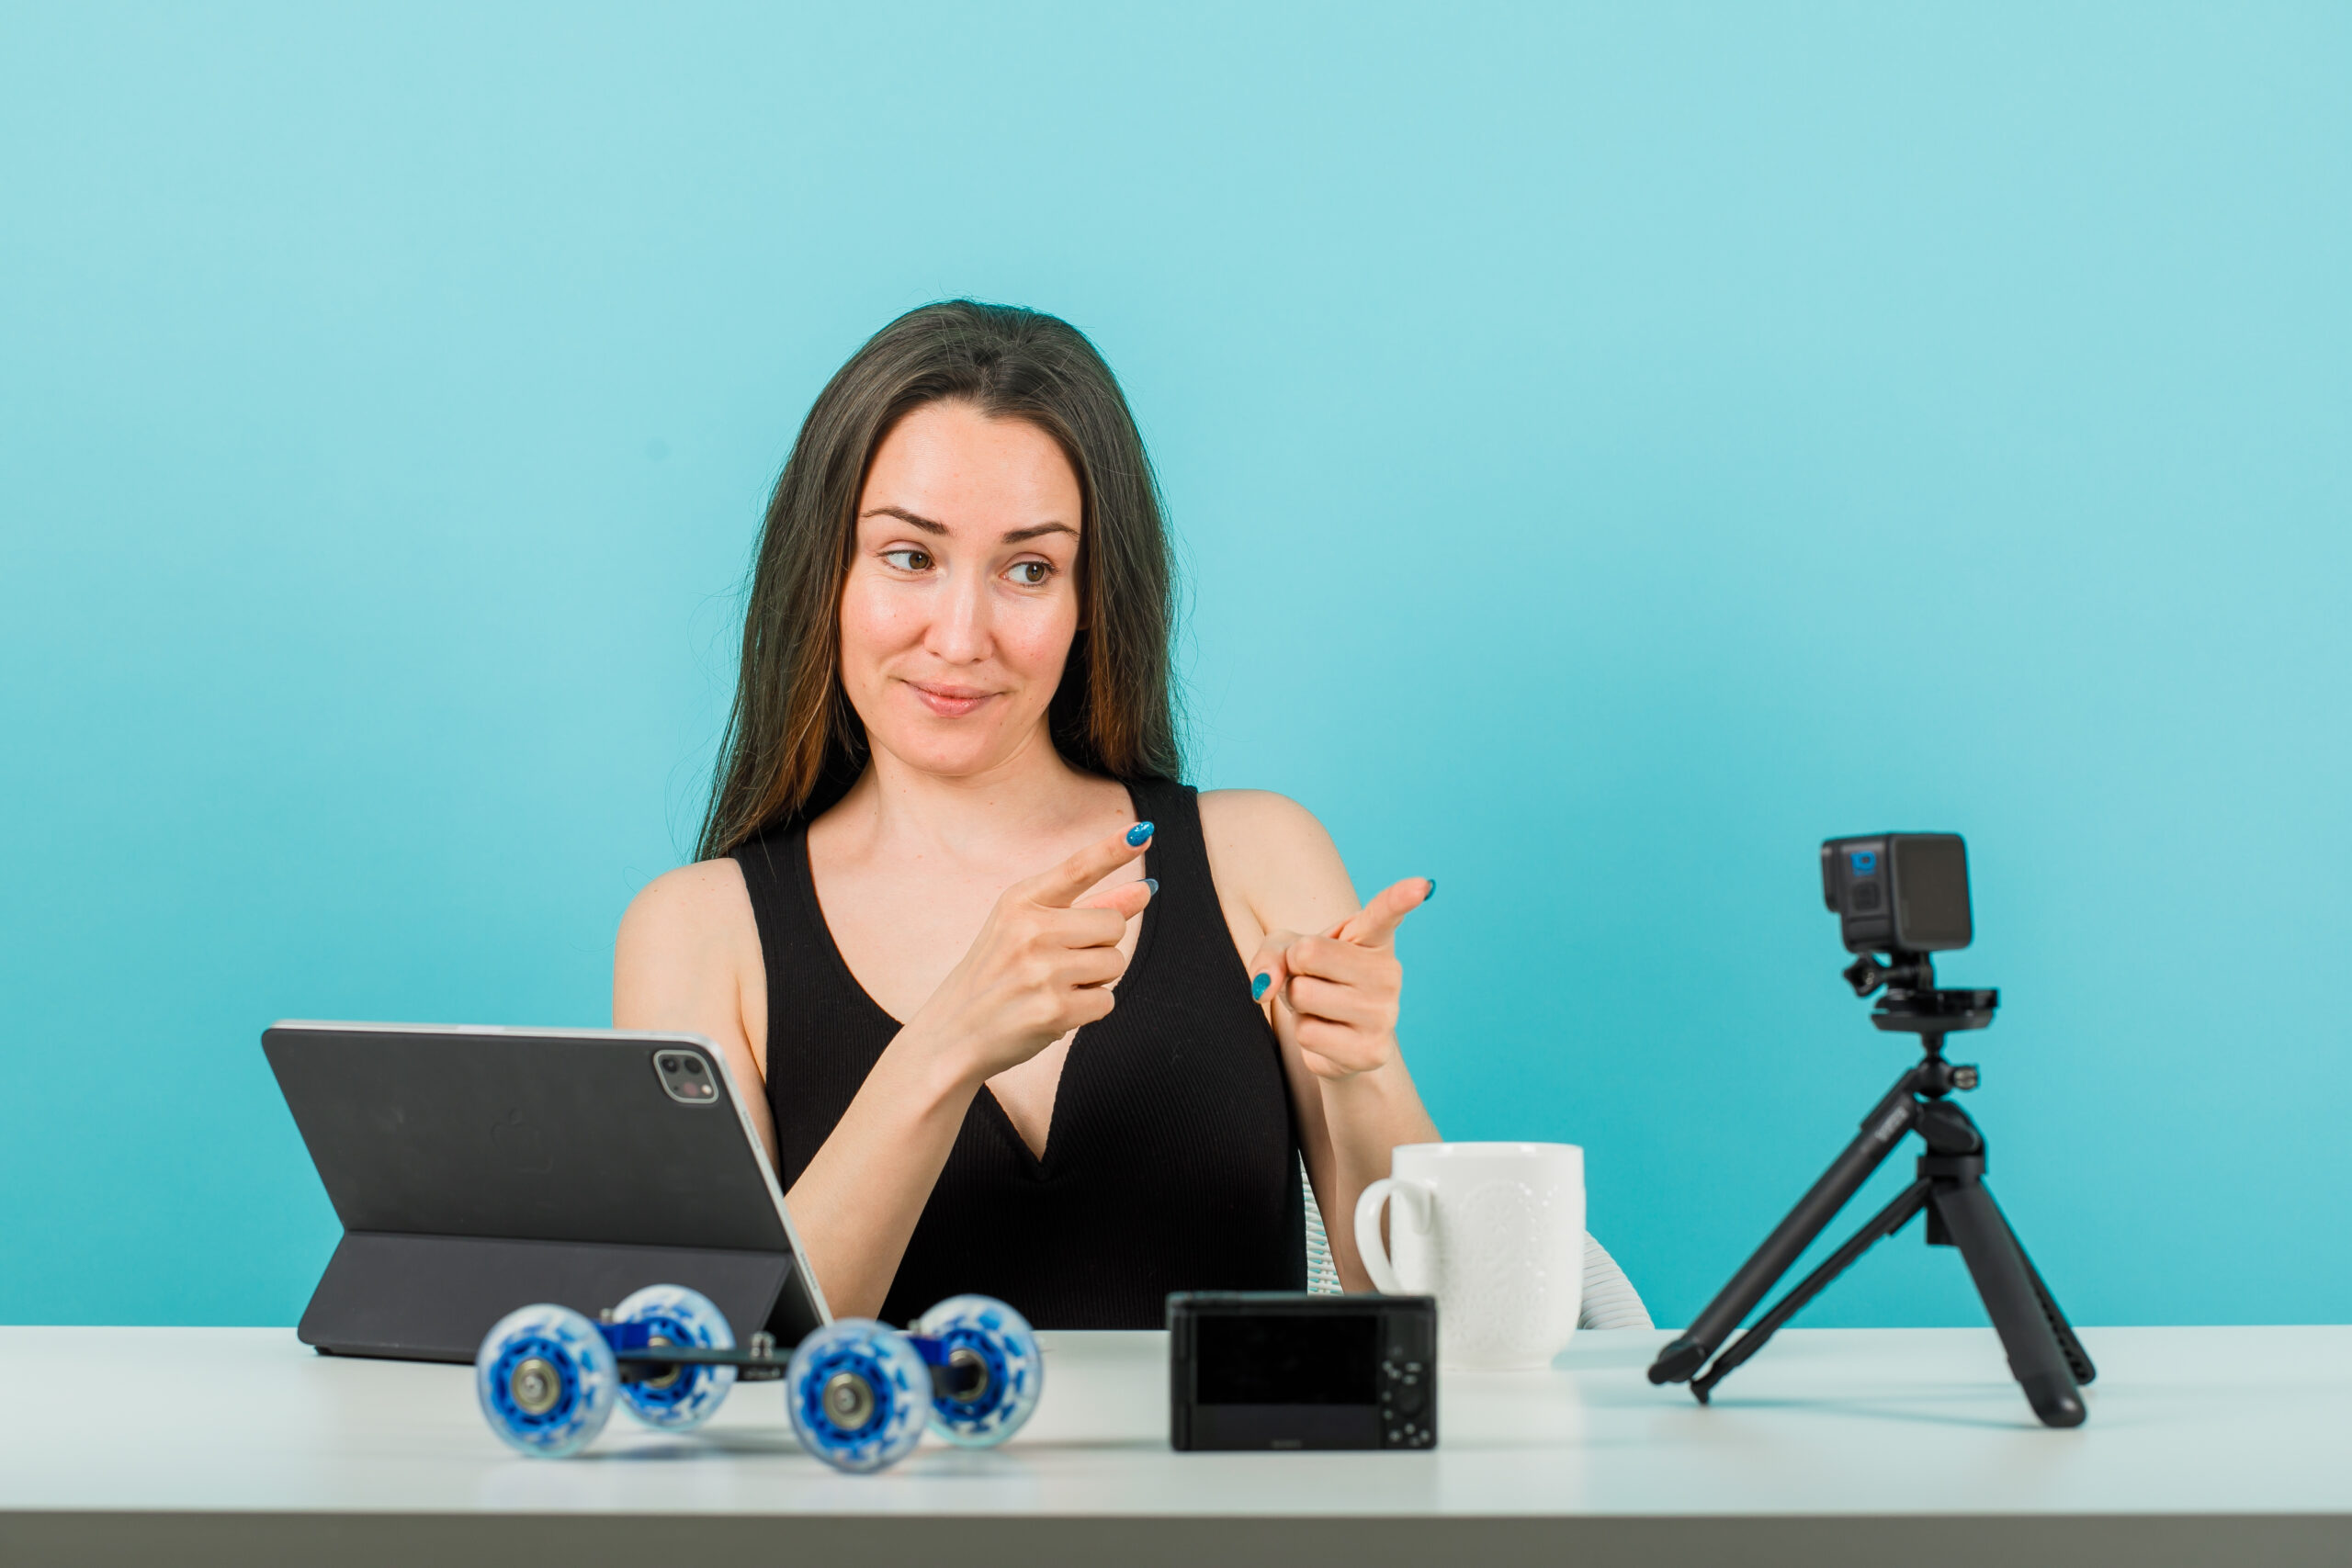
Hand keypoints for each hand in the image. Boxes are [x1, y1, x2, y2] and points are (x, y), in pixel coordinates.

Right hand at [903, 823, 1156, 1085]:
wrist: (952, 1034)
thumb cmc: (998, 977)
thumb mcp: (1026, 931)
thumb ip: (1086, 909)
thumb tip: (1144, 890)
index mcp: (1018, 902)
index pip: (1077, 868)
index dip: (1114, 850)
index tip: (1144, 832)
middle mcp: (1029, 930)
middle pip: (1113, 925)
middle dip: (1100, 945)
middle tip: (1059, 963)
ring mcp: (1042, 971)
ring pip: (1115, 962)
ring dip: (1095, 979)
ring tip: (1052, 987)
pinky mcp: (1054, 1010)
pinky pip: (1107, 1001)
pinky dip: (1088, 1010)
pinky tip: (1053, 1011)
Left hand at [1248, 877, 1432, 1081]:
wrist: (1332, 1035)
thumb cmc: (1313, 978)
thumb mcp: (1285, 951)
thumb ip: (1271, 955)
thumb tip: (1265, 986)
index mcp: (1373, 937)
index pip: (1385, 914)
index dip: (1401, 898)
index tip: (1421, 885)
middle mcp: (1388, 973)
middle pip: (1307, 954)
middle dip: (1293, 969)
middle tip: (1313, 979)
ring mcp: (1385, 1013)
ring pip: (1302, 995)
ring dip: (1296, 1004)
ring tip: (1319, 1007)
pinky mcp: (1372, 1051)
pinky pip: (1308, 1034)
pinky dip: (1304, 1033)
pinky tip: (1327, 1033)